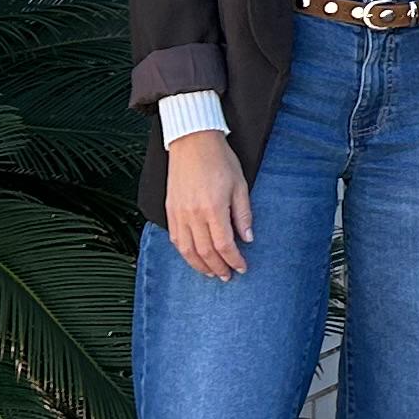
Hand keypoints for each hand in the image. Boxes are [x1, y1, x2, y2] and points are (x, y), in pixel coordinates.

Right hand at [164, 128, 252, 278]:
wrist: (193, 141)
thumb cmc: (220, 160)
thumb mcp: (240, 185)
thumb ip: (243, 214)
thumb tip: (248, 238)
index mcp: (213, 208)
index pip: (224, 245)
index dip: (234, 260)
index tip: (242, 268)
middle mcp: (193, 214)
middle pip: (205, 252)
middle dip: (218, 268)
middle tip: (228, 276)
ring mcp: (179, 213)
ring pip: (187, 250)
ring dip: (200, 266)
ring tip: (212, 273)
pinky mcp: (170, 210)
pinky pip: (175, 239)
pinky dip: (185, 253)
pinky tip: (193, 258)